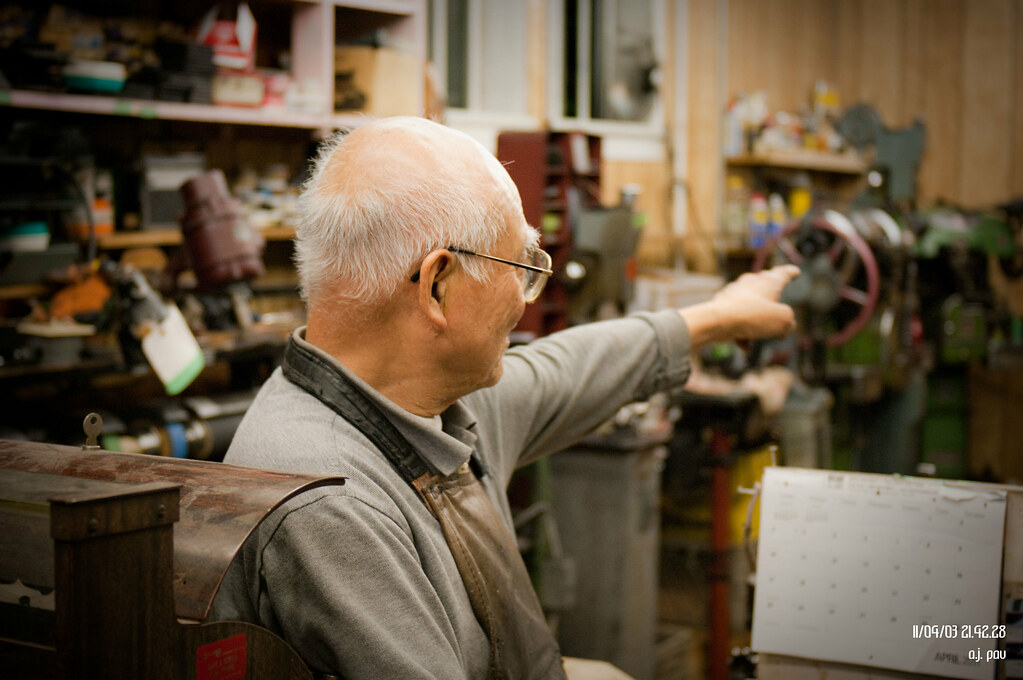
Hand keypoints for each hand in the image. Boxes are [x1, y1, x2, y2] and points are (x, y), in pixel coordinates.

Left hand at [679, 265, 798, 348]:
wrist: (717, 321)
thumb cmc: (752, 317)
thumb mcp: (782, 322)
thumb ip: (789, 323)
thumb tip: (784, 328)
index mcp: (769, 282)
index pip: (783, 274)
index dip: (791, 273)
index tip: (795, 271)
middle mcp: (751, 283)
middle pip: (764, 284)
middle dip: (772, 294)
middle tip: (777, 298)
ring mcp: (735, 292)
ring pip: (750, 305)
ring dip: (756, 321)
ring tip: (759, 337)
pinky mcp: (722, 304)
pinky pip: (737, 317)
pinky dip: (743, 330)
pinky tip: (745, 346)